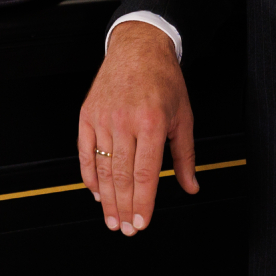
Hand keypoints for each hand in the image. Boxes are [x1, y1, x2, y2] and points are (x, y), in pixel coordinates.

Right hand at [78, 20, 198, 235]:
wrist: (139, 47)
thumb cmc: (164, 79)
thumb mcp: (184, 116)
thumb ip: (186, 155)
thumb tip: (191, 186)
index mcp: (152, 123)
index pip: (145, 174)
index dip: (143, 203)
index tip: (141, 223)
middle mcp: (125, 122)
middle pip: (121, 177)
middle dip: (124, 207)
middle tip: (126, 228)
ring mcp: (103, 118)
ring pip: (102, 169)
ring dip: (106, 199)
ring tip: (111, 219)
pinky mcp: (87, 114)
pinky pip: (84, 152)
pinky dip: (89, 176)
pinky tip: (96, 192)